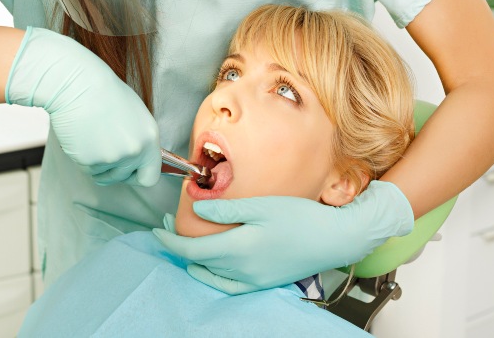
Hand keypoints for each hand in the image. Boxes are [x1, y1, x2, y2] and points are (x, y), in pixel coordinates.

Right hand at [7, 27, 159, 185]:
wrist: (77, 84)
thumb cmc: (104, 92)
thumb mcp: (134, 116)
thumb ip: (138, 140)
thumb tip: (135, 159)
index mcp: (149, 138)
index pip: (150, 177)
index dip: (137, 176)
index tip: (129, 173)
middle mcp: (135, 151)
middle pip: (124, 178)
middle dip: (113, 170)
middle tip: (102, 148)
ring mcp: (113, 158)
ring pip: (104, 175)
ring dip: (97, 163)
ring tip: (92, 137)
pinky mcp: (91, 161)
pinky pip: (87, 169)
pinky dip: (83, 158)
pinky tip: (82, 136)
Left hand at [152, 181, 413, 293]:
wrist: (335, 238)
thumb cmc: (301, 217)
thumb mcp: (260, 206)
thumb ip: (225, 212)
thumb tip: (196, 211)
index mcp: (239, 250)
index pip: (191, 251)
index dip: (170, 241)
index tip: (157, 229)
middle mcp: (243, 271)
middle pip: (198, 262)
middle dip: (179, 245)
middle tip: (170, 225)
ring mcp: (254, 280)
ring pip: (211, 275)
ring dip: (193, 259)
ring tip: (186, 240)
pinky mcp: (264, 282)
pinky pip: (229, 286)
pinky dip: (213, 277)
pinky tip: (209, 266)